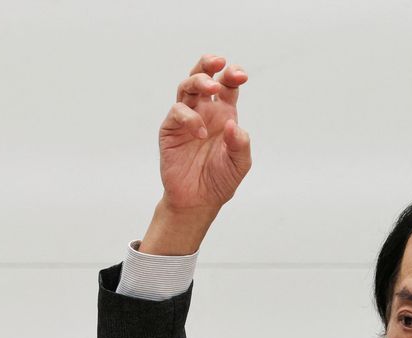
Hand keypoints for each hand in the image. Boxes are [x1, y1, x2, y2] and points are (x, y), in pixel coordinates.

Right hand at [140, 55, 251, 254]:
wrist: (198, 200)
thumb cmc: (220, 180)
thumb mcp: (240, 164)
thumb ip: (240, 144)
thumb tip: (232, 124)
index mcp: (224, 115)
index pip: (227, 86)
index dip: (232, 75)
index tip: (241, 75)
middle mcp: (204, 112)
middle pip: (203, 77)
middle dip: (209, 65)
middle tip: (220, 62)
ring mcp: (186, 119)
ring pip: (186, 87)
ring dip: (199, 81)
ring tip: (212, 87)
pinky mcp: (170, 130)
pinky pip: (177, 112)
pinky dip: (190, 117)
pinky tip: (201, 133)